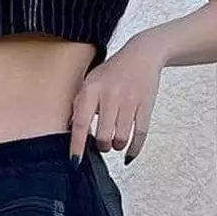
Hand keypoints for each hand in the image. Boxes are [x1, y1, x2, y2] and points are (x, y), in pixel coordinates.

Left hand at [69, 33, 164, 164]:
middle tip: (102, 143)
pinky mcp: (146, 105)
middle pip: (103, 136)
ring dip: (117, 146)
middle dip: (102, 146)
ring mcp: (129, 100)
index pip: (80, 123)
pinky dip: (134, 149)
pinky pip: (140, 134)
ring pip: (121, 138)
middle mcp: (110, 95)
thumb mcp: (91, 82)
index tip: (75, 161)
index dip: (77, 146)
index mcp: (92, 89)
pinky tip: (129, 154)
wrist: (142, 54)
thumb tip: (70, 131)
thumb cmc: (112, 72)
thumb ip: (79, 105)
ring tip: (115, 142)